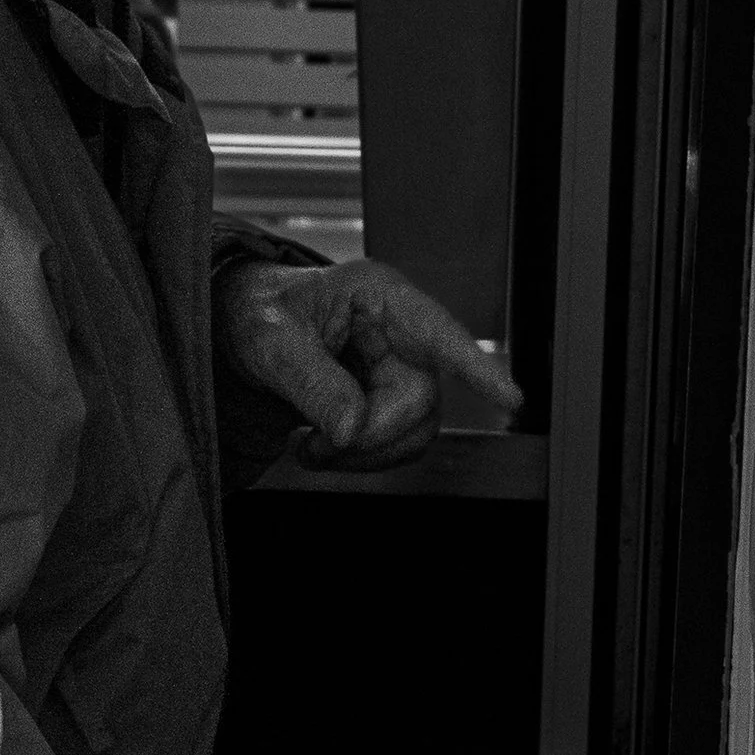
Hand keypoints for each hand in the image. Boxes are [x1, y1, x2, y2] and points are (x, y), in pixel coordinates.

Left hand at [218, 257, 520, 469]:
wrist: (244, 328)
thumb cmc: (260, 313)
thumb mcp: (271, 340)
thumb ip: (311, 382)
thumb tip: (351, 429)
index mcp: (380, 296)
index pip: (439, 332)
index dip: (476, 366)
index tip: (510, 398)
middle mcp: (402, 332)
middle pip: (421, 400)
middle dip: (370, 433)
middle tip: (313, 444)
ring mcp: (402, 369)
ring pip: (416, 431)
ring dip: (364, 453)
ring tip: (309, 447)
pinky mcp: (393, 402)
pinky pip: (398, 446)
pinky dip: (359, 459)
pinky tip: (320, 446)